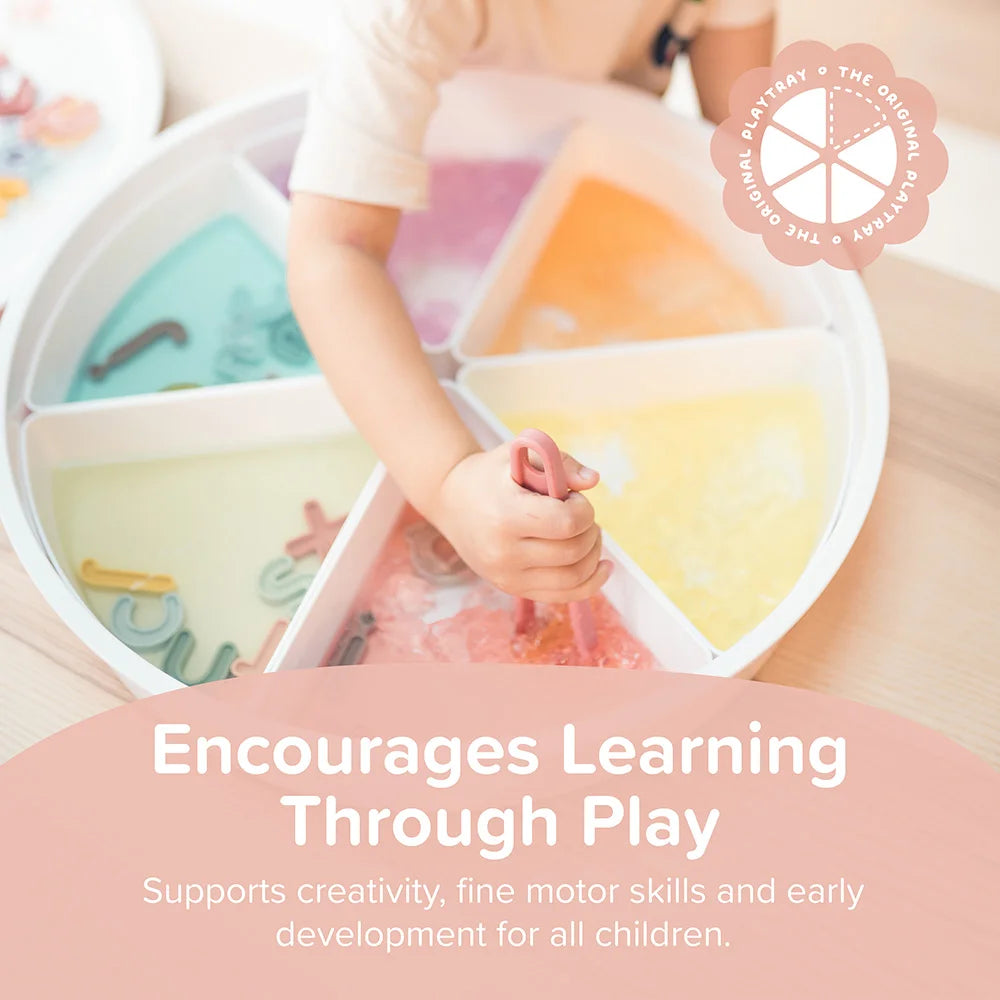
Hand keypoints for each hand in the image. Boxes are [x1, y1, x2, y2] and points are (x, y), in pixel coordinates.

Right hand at [431, 444, 612, 602]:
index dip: (583, 510)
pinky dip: (591, 583)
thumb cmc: (492, 474)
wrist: (452, 500)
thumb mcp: (520, 453)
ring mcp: (507, 576)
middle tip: (580, 514)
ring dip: (593, 554)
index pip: (567, 523)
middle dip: (590, 530)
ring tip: (585, 534)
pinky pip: (564, 596)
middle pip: (573, 552)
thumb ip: (560, 462)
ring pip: (574, 578)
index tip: (574, 498)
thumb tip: (592, 481)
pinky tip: (602, 565)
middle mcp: (504, 552)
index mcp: (506, 515)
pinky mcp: (512, 589)